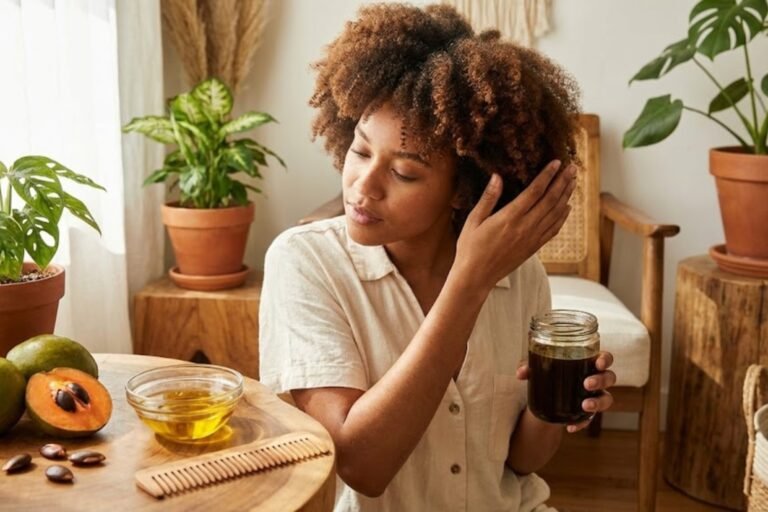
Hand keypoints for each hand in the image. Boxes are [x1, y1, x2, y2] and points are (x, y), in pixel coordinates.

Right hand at [454, 160, 576, 292]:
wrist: (476, 277)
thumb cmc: (470, 248)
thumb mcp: (473, 220)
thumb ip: (488, 198)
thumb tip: (497, 176)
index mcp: (510, 217)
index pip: (535, 191)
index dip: (547, 175)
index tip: (556, 163)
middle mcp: (525, 227)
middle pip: (550, 200)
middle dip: (562, 182)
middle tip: (572, 169)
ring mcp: (532, 238)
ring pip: (555, 214)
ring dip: (566, 196)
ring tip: (572, 182)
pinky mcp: (533, 248)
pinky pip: (553, 230)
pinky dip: (562, 217)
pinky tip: (566, 207)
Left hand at [516, 351, 615, 432]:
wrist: (544, 400)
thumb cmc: (546, 375)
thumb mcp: (536, 370)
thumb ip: (528, 368)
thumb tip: (521, 373)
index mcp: (587, 362)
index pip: (605, 358)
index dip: (605, 359)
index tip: (598, 363)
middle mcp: (596, 379)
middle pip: (610, 377)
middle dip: (601, 380)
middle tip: (587, 384)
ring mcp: (594, 397)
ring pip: (607, 399)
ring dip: (598, 402)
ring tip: (584, 406)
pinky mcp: (588, 413)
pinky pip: (591, 419)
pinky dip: (582, 423)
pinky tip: (570, 427)